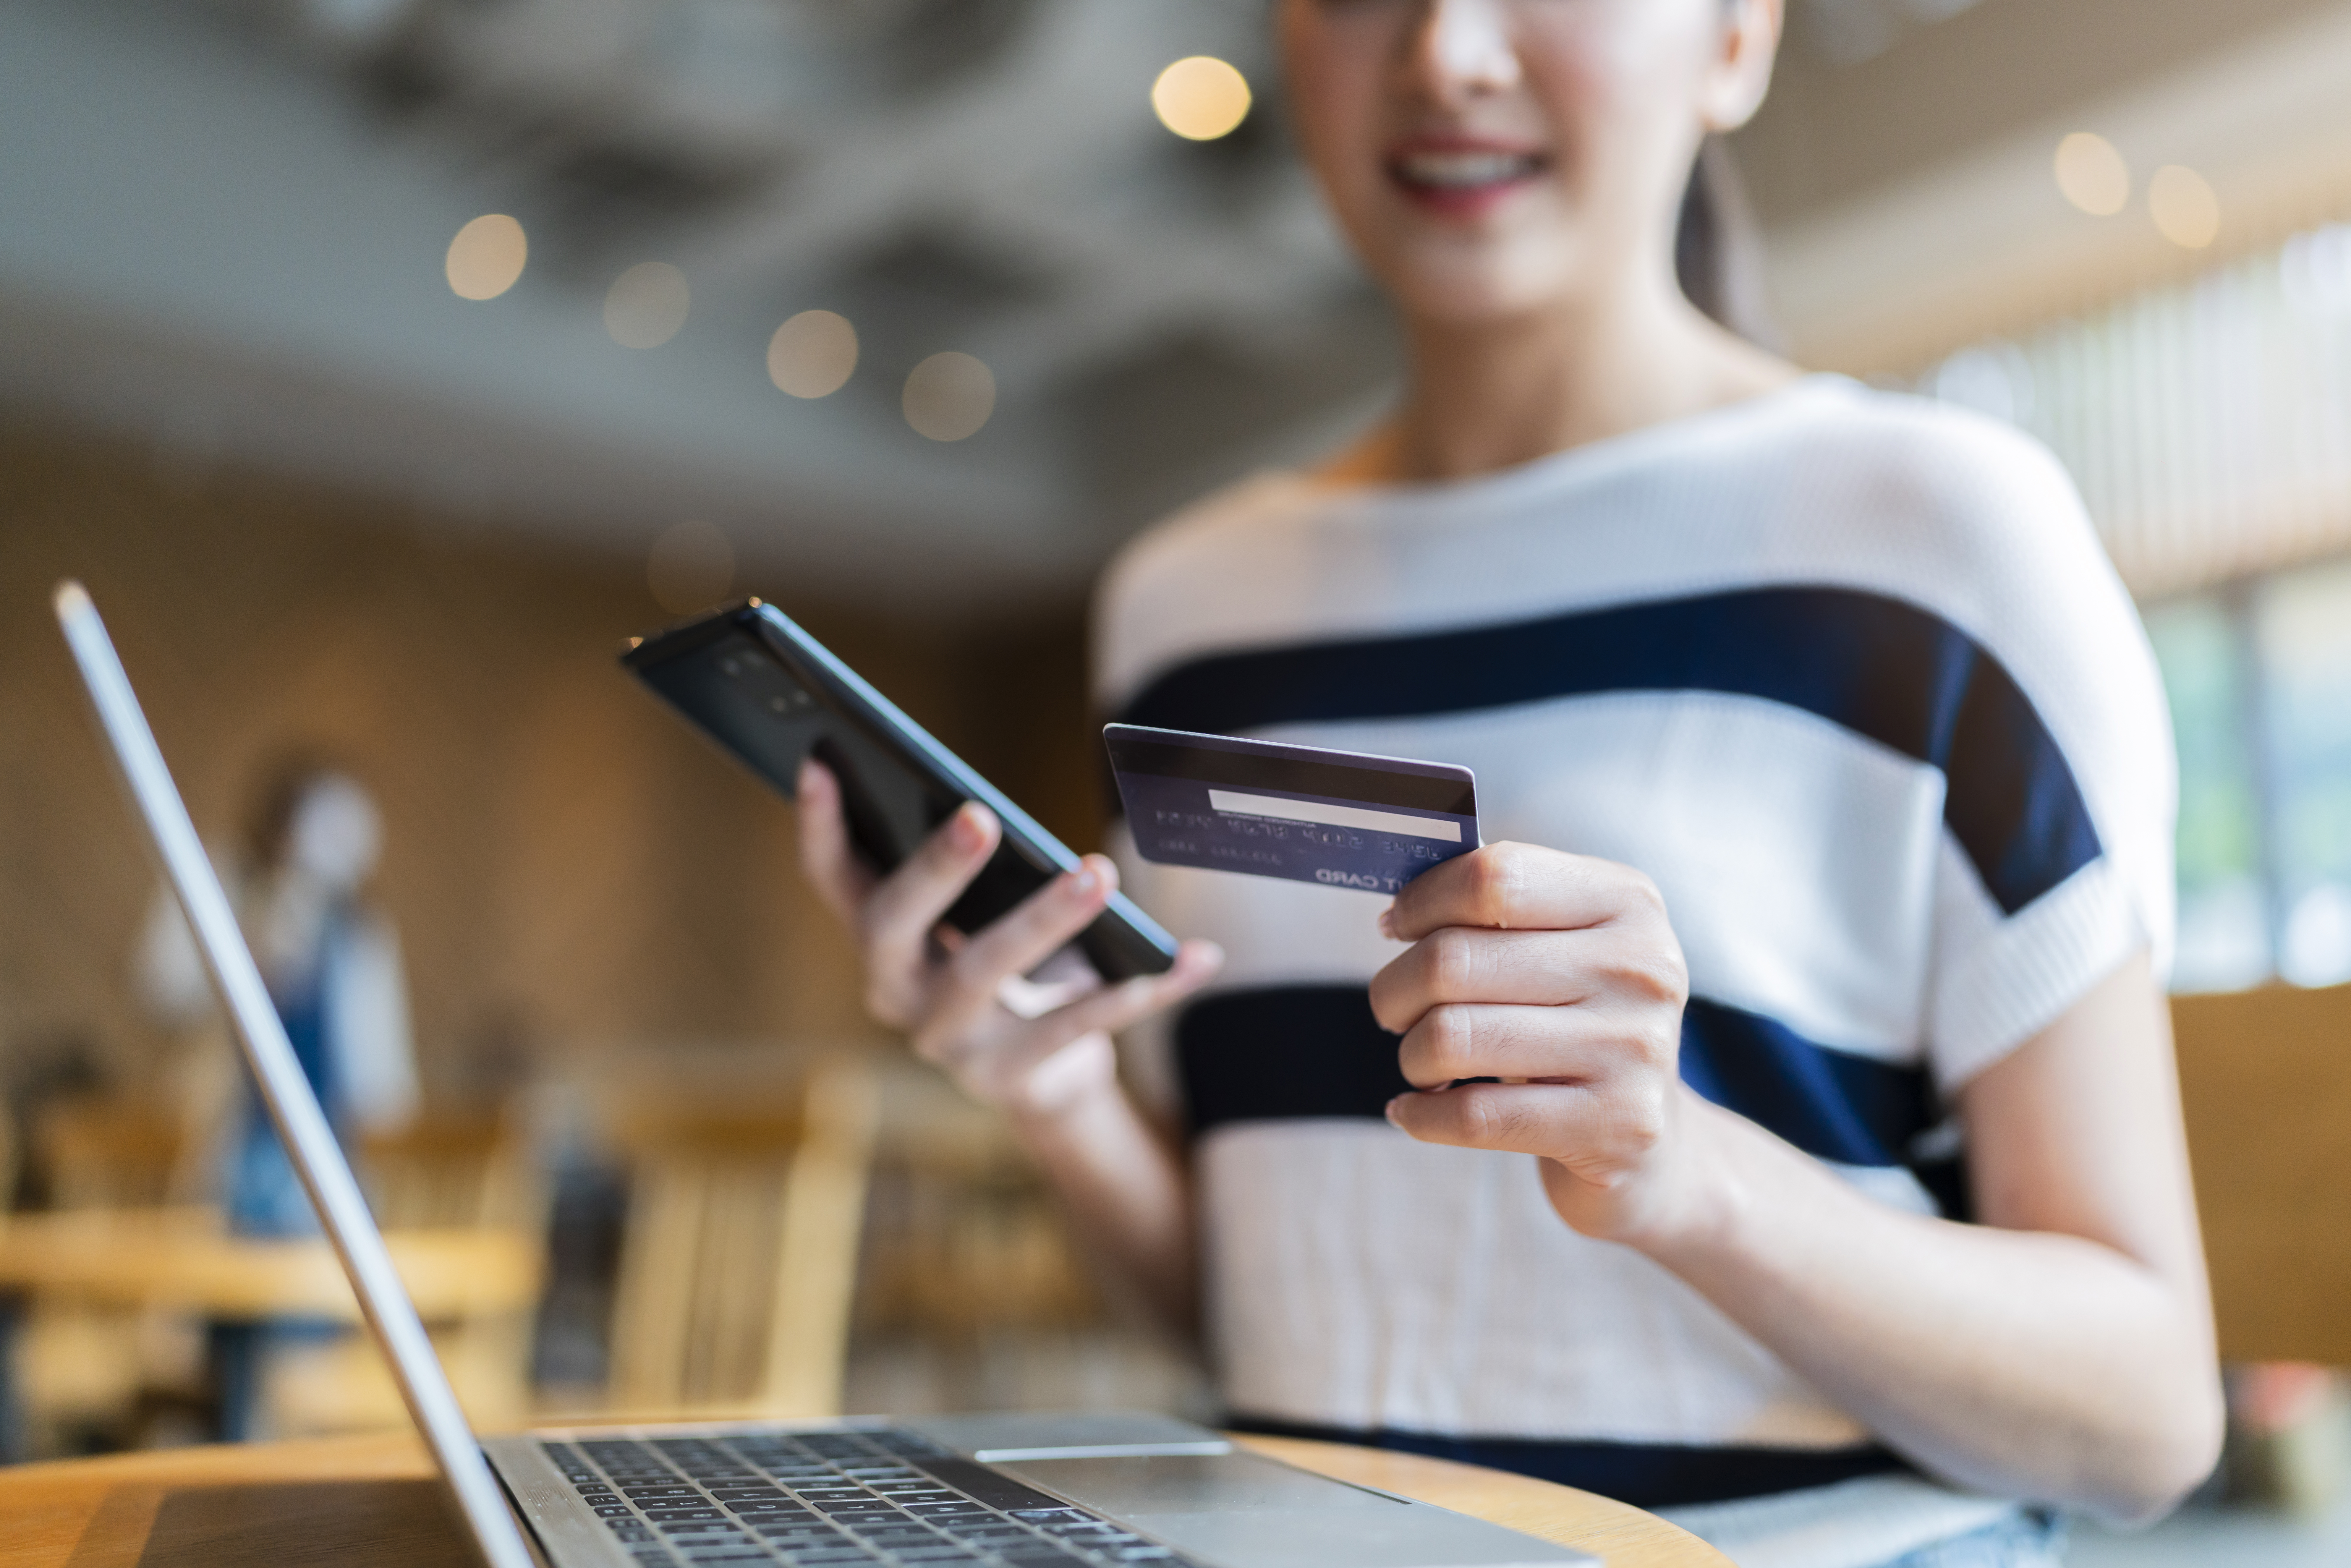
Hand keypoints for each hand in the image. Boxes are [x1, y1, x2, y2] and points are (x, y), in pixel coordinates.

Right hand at [796, 758, 1221, 1122]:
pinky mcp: (1009, 1079)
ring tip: (1098, 872)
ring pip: (988, 975)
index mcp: (879, 940)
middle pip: (895, 926)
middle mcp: (897, 992)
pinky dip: (1145, 987)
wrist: (1036, 1075)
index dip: (820, 826)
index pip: (832, 879)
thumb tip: (991, 803)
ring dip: (1045, 920)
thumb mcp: (974, 915)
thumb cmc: (1000, 959)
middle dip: (935, 869)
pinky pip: (1080, 1025)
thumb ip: (969, 869)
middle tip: (979, 815)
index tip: (820, 761)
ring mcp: (948, 1043)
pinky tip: (1194, 957)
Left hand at [1369, 842, 1707, 1244]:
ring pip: (1451, 1039)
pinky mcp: (1614, 1126)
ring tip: (1422, 1063)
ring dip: (1412, 1056)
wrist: (1646, 1135)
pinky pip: (1472, 1115)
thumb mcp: (1560, 947)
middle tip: (1394, 1009)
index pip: (1494, 878)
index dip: (1423, 901)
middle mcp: (1640, 968)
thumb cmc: (1576, 1022)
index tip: (1396, 925)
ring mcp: (1633, 1050)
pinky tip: (1413, 1110)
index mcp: (1626, 901)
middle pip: (1454, 960)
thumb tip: (1397, 912)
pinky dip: (1420, 1114)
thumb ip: (1494, 910)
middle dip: (1396, 989)